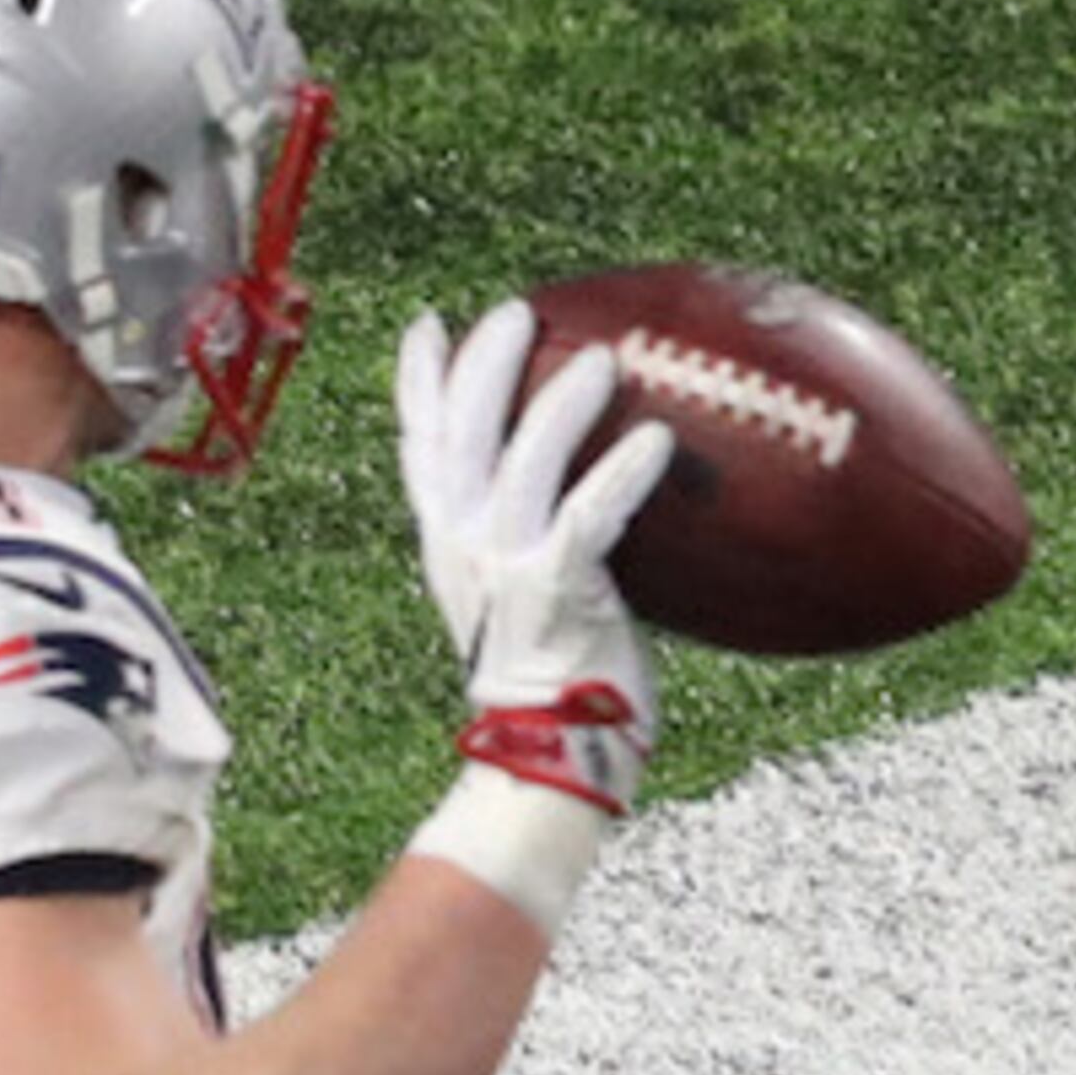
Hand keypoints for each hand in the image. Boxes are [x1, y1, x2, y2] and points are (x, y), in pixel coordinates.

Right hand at [393, 300, 673, 813]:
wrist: (545, 761)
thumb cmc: (554, 690)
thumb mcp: (521, 607)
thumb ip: (535, 549)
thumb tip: (586, 505)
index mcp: (446, 547)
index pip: (420, 448)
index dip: (419, 383)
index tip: (431, 326)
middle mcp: (462, 548)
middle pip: (459, 433)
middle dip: (482, 363)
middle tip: (516, 312)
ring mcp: (503, 568)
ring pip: (521, 462)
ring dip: (559, 404)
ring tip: (599, 359)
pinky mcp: (555, 591)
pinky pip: (589, 515)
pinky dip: (622, 472)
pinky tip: (656, 438)